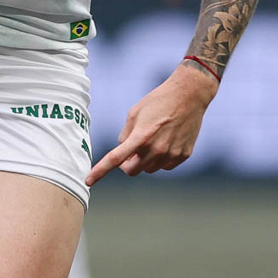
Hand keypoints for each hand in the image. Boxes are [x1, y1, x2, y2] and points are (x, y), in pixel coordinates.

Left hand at [87, 61, 217, 184]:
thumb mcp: (134, 113)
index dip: (100, 171)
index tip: (88, 181)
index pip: (115, 159)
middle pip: (132, 170)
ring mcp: (171, 154)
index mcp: (140, 137)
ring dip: (145, 160)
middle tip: (130, 151)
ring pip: (149, 169)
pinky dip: (161, 159)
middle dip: (127, 164)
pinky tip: (166, 142)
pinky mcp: (183, 156)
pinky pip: (165, 166)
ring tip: (152, 139)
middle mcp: (156, 149)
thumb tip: (122, 152)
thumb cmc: (158, 101)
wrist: (189, 96)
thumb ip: (125, 135)